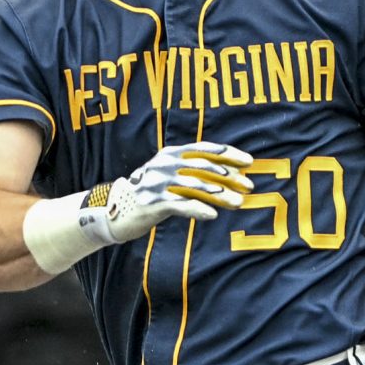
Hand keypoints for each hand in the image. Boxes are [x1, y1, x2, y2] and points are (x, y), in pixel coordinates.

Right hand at [84, 142, 253, 246]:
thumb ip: (193, 171)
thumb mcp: (170, 175)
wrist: (116, 211)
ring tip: (238, 203)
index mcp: (171, 153)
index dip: (228, 154)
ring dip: (220, 195)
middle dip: (230, 176)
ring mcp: (157, 183)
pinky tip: (213, 215)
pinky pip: (180, 205)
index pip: (205, 149)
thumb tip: (231, 175)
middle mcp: (164, 164)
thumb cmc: (152, 194)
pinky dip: (198, 209)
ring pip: (196, 186)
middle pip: (204, 167)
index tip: (249, 162)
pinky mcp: (153, 204)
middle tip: (249, 186)